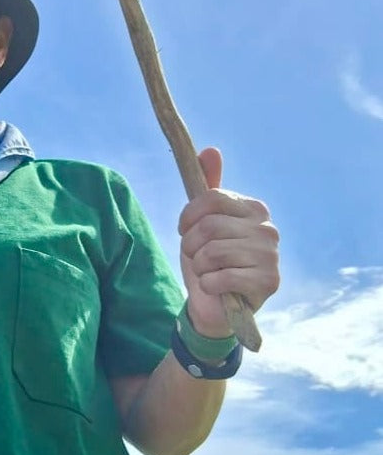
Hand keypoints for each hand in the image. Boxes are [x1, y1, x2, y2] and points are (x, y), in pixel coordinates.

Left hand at [177, 147, 280, 337]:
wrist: (214, 304)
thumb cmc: (207, 259)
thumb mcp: (200, 222)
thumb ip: (207, 188)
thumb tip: (211, 150)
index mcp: (254, 209)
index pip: (212, 198)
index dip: (188, 216)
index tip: (183, 229)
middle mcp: (268, 229)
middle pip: (209, 226)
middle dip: (190, 245)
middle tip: (195, 257)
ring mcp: (271, 256)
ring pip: (212, 252)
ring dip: (198, 266)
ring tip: (207, 272)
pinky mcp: (269, 282)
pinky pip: (221, 276)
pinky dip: (208, 284)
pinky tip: (217, 287)